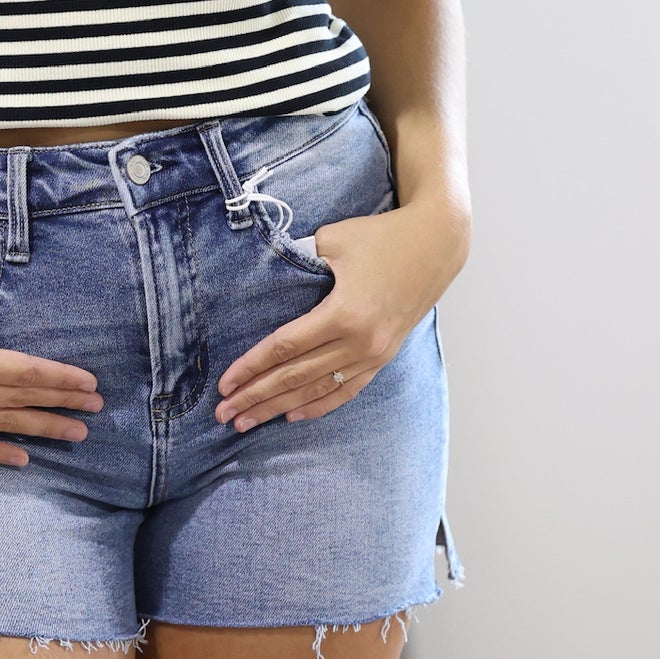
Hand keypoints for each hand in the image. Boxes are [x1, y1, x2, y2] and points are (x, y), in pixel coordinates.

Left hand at [215, 197, 467, 431]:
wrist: (436, 245)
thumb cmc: (382, 237)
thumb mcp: (334, 240)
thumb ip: (300, 259)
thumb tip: (268, 273)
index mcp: (344, 314)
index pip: (285, 348)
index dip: (252, 366)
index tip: (225, 382)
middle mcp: (359, 343)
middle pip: (296, 377)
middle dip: (257, 397)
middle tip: (223, 414)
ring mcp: (373, 355)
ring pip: (317, 390)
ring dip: (279, 408)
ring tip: (247, 422)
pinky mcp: (383, 357)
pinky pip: (346, 390)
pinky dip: (318, 405)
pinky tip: (293, 416)